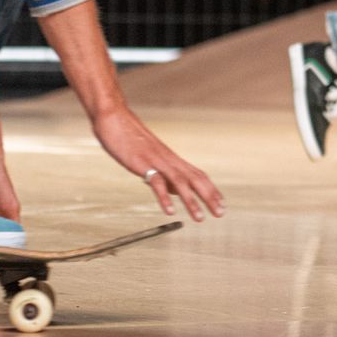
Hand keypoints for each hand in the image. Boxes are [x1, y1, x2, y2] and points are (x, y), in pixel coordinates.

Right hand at [93, 108, 224, 221]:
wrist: (114, 118)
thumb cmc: (130, 138)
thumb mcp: (151, 157)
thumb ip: (164, 173)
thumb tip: (176, 191)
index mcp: (172, 159)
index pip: (198, 175)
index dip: (211, 190)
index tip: (222, 204)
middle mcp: (169, 160)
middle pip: (195, 179)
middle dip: (209, 197)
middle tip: (220, 214)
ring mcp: (157, 161)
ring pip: (180, 182)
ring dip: (191, 201)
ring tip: (199, 218)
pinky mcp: (142, 164)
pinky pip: (156, 182)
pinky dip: (165, 197)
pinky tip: (170, 210)